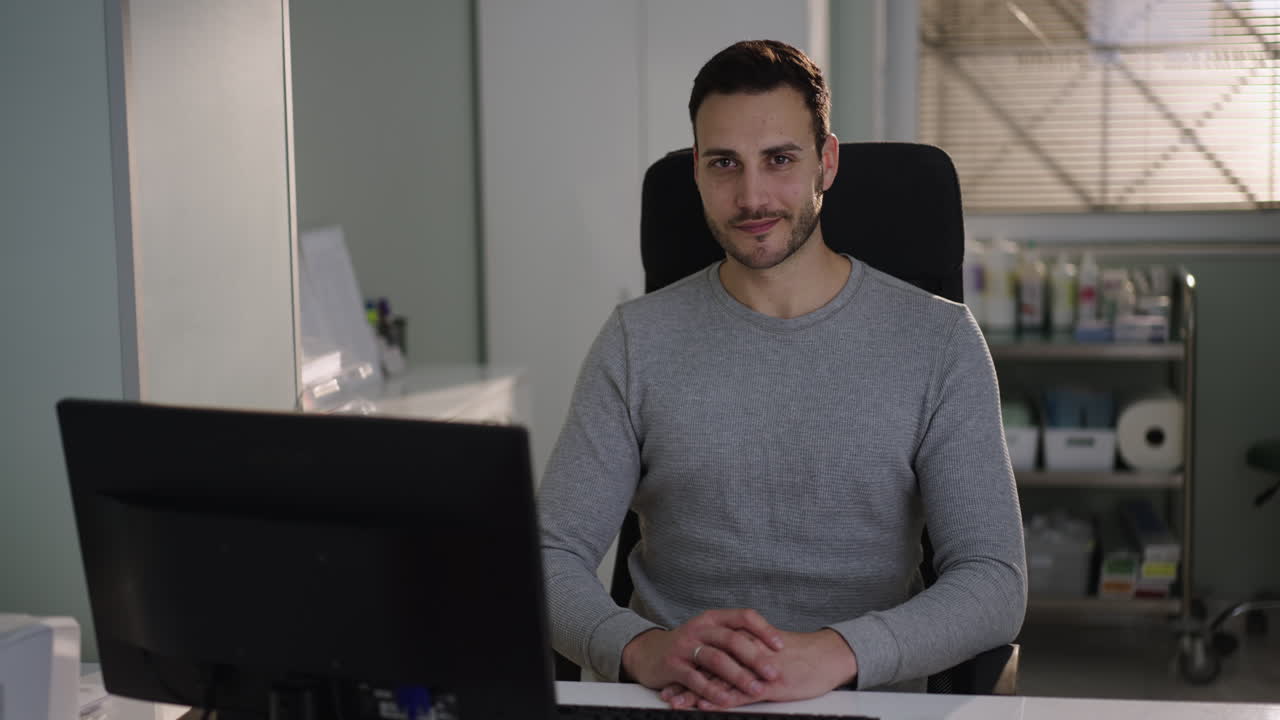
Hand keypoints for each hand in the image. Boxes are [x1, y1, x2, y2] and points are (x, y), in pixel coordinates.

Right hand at [621, 609, 785, 707]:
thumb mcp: (710, 634)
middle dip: (755, 657)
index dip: (763, 630)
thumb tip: (773, 646)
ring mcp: (685, 646)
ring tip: (756, 689)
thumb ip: (734, 637)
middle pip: (732, 639)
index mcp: (712, 618)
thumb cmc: (689, 646)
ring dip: (738, 676)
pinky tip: (727, 701)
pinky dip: (712, 691)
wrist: (648, 653)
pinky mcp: (673, 665)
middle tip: (773, 673)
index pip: (743, 616)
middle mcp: (699, 628)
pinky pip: (695, 679)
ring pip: (716, 660)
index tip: (781, 646)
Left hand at [661, 628, 857, 710]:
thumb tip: (735, 659)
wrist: (827, 656)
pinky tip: (704, 704)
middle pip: (708, 667)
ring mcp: (756, 670)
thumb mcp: (771, 649)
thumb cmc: (802, 655)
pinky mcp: (769, 685)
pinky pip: (740, 693)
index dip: (691, 666)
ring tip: (675, 702)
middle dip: (686, 681)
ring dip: (695, 693)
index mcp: (746, 643)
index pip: (711, 654)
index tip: (672, 676)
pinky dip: (721, 699)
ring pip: (719, 681)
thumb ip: (750, 652)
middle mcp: (746, 654)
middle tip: (666, 692)